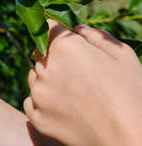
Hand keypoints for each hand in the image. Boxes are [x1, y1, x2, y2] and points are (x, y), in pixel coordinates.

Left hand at [24, 20, 141, 145]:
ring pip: (34, 76)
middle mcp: (45, 68)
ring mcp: (38, 94)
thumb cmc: (132, 96)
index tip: (66, 40)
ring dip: (47, 78)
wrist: (130, 142)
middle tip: (78, 72)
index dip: (58, 33)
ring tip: (75, 92)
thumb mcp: (122, 56)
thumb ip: (96, 36)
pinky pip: (32, 101)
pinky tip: (65, 107)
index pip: (47, 28)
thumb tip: (76, 28)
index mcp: (65, 48)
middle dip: (54, 57)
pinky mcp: (36, 117)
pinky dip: (43, 102)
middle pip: (40, 53)